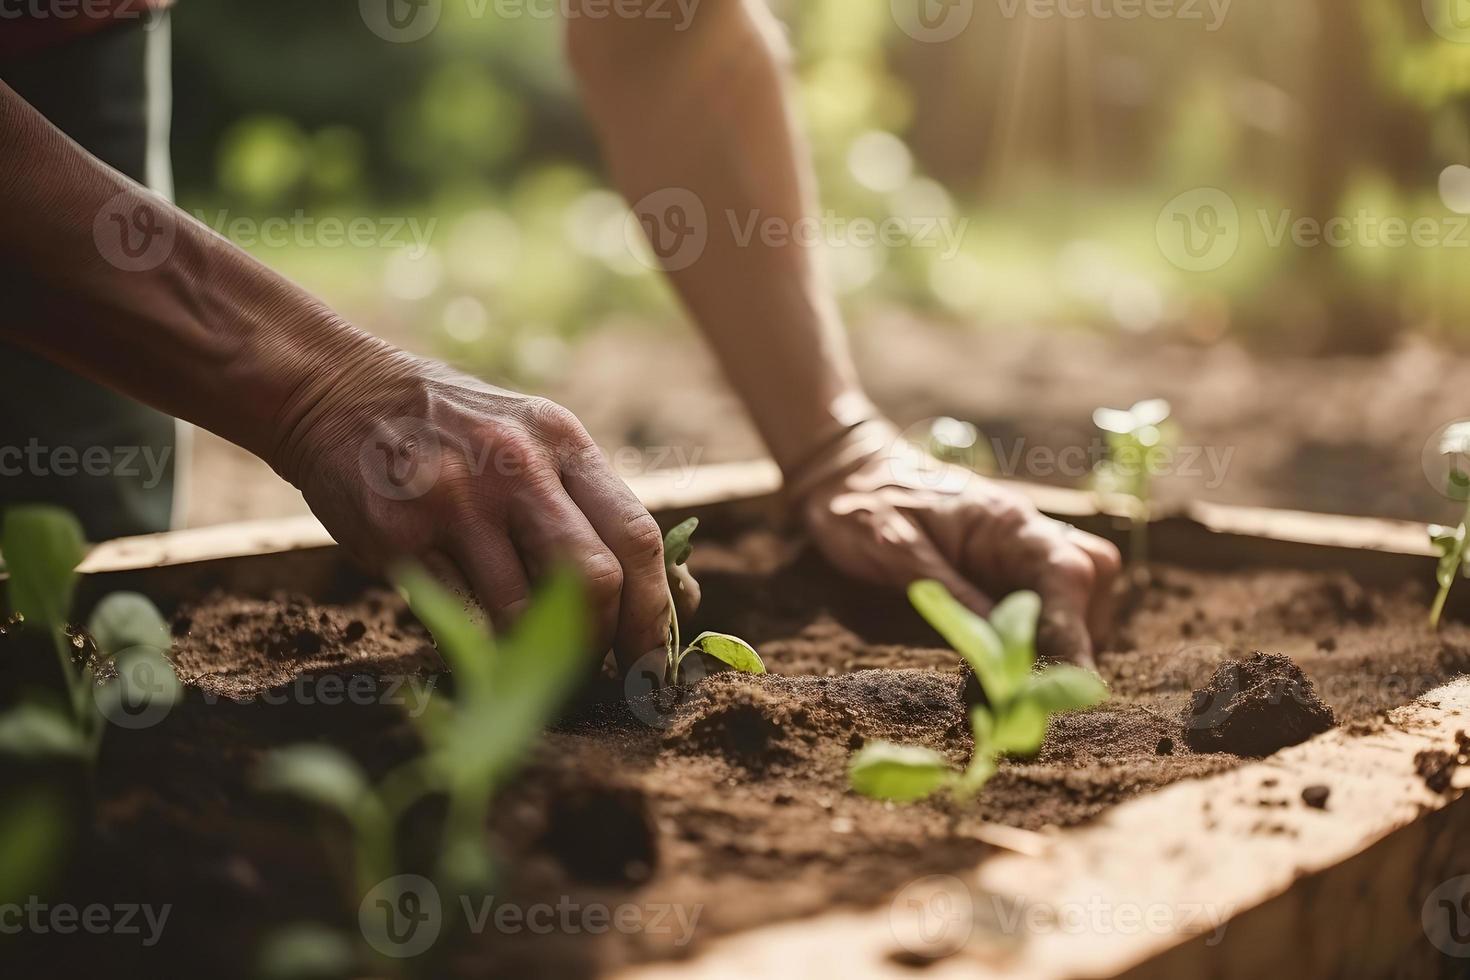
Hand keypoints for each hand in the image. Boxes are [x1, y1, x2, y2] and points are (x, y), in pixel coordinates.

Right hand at [273, 351, 670, 672]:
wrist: (340, 391)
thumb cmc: (459, 433)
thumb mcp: (534, 438)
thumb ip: (591, 505)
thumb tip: (675, 594)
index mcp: (563, 442)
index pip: (638, 537)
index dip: (657, 612)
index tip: (656, 661)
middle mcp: (517, 467)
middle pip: (594, 579)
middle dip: (605, 643)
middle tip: (599, 676)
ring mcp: (456, 500)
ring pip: (521, 613)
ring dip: (538, 661)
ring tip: (539, 673)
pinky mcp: (399, 534)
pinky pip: (454, 617)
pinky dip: (475, 649)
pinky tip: (478, 651)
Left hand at [790, 422, 1120, 665]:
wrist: (841, 471)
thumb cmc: (860, 505)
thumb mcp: (894, 550)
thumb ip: (949, 595)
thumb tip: (998, 646)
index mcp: (1004, 520)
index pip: (1067, 572)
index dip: (1073, 630)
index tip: (1069, 682)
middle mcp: (1021, 530)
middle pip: (1090, 576)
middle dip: (1079, 630)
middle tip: (1041, 681)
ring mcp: (1013, 546)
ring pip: (1077, 586)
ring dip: (1065, 631)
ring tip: (1025, 675)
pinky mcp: (998, 564)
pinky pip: (1042, 594)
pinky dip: (1038, 630)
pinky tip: (1008, 660)